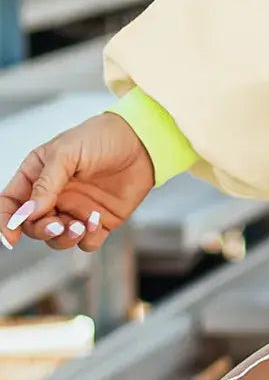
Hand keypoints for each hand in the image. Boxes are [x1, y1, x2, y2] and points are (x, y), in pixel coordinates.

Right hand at [0, 111, 154, 252]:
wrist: (143, 141)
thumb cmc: (102, 137)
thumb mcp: (67, 152)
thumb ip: (46, 182)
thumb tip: (28, 214)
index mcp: (38, 175)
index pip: (11, 203)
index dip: (5, 222)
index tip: (9, 238)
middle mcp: (54, 195)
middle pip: (32, 226)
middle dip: (41, 230)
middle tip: (57, 225)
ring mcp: (76, 209)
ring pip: (56, 239)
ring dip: (62, 238)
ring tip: (79, 226)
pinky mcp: (99, 221)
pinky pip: (86, 243)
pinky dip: (88, 239)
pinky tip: (97, 221)